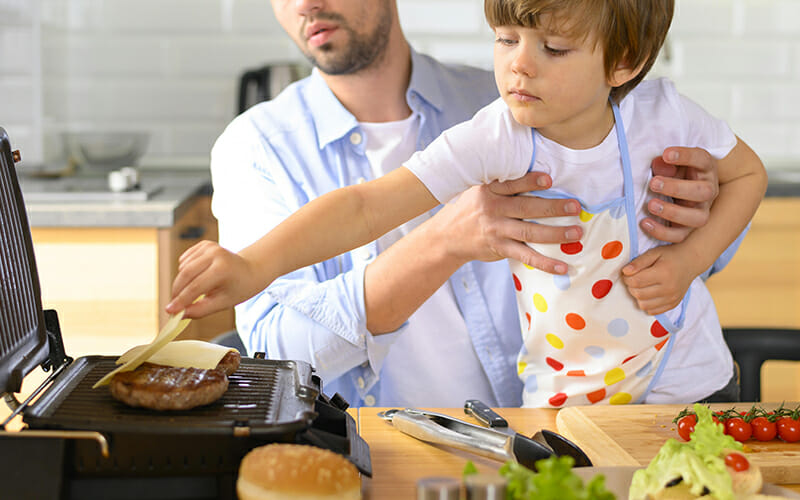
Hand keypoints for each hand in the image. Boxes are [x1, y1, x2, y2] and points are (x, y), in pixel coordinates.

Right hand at [166, 240, 260, 318]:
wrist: (251, 269)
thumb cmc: (239, 288)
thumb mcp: (223, 303)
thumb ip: (201, 310)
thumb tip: (180, 314)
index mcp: (222, 269)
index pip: (196, 287)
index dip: (181, 300)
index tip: (169, 311)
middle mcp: (215, 254)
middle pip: (186, 274)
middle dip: (177, 291)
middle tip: (173, 306)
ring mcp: (209, 246)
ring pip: (183, 267)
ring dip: (181, 282)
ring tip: (192, 292)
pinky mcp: (204, 244)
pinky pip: (185, 260)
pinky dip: (185, 272)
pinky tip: (198, 277)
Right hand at [436, 171, 581, 273]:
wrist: (447, 236)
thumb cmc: (472, 208)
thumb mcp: (479, 189)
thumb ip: (503, 183)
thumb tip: (540, 176)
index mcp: (489, 190)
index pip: (512, 184)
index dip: (530, 181)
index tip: (549, 180)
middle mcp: (493, 209)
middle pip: (526, 208)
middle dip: (553, 208)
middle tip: (575, 207)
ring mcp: (496, 230)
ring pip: (529, 233)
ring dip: (555, 234)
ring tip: (576, 233)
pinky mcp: (499, 248)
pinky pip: (525, 256)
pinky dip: (545, 263)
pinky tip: (562, 267)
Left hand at [621, 245, 696, 314]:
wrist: (691, 261)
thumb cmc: (670, 256)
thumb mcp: (654, 253)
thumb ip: (638, 262)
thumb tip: (625, 272)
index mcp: (663, 273)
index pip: (636, 281)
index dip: (626, 278)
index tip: (628, 273)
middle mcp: (669, 288)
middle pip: (638, 294)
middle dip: (631, 287)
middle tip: (634, 279)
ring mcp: (672, 298)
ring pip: (643, 305)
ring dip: (637, 296)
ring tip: (641, 286)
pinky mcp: (673, 304)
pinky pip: (652, 311)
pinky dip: (646, 304)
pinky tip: (649, 294)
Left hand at [642, 147, 719, 242]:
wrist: (683, 190)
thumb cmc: (674, 172)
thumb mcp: (670, 163)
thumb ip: (664, 163)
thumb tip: (660, 164)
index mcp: (705, 169)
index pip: (701, 159)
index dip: (685, 156)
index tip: (666, 154)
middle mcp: (708, 191)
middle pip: (703, 192)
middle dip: (677, 188)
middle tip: (653, 183)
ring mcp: (701, 211)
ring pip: (697, 218)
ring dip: (673, 213)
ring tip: (651, 205)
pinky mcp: (688, 229)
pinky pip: (680, 236)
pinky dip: (662, 232)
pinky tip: (645, 223)